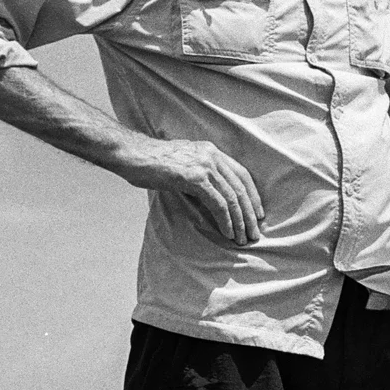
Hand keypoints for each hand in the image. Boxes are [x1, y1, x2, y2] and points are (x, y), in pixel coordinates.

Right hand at [133, 137, 263, 244]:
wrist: (131, 154)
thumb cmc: (151, 163)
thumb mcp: (183, 165)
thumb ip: (200, 177)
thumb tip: (211, 200)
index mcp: (211, 151)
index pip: (242, 174)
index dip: (253, 196)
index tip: (257, 214)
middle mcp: (212, 156)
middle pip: (241, 188)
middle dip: (250, 214)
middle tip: (254, 233)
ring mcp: (205, 165)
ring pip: (232, 198)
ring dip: (240, 221)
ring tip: (242, 238)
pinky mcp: (195, 178)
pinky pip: (218, 203)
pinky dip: (225, 220)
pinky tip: (227, 233)